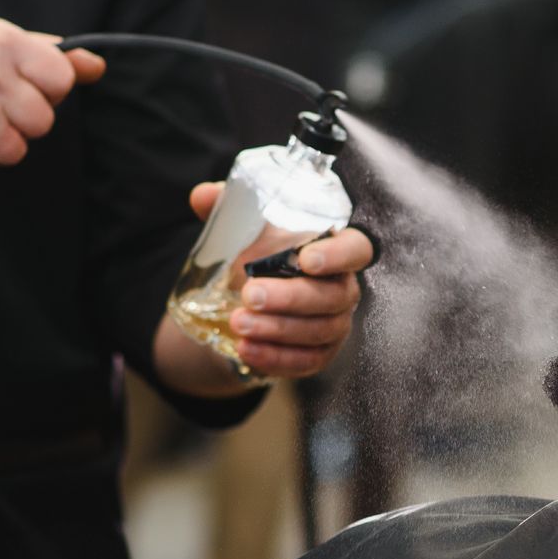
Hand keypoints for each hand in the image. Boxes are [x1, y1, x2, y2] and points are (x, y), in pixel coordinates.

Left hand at [188, 183, 374, 379]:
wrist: (252, 303)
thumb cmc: (262, 256)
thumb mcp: (246, 229)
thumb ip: (228, 209)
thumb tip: (202, 196)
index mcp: (335, 251)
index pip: (355, 249)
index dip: (337, 256)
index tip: (306, 259)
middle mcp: (343, 288)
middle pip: (331, 296)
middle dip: (290, 298)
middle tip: (249, 295)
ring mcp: (336, 324)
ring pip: (318, 331)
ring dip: (278, 330)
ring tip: (239, 325)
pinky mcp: (321, 353)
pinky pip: (307, 361)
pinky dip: (277, 358)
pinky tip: (247, 350)